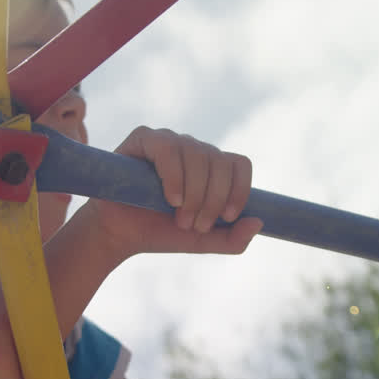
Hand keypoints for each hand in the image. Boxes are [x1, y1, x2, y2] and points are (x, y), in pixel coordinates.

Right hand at [86, 126, 262, 260]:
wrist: (119, 235)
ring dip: (194, 192)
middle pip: (220, 161)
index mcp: (211, 167)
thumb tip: (259, 222)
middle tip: (195, 225)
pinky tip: (171, 199)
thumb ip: (233, 239)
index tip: (228, 217)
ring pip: (197, 154)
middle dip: (212, 199)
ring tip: (180, 217)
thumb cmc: (160, 232)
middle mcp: (193, 149)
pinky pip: (167, 148)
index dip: (240, 189)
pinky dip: (174, 176)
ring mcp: (169, 140)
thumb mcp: (202, 241)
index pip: (239, 165)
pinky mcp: (143, 138)